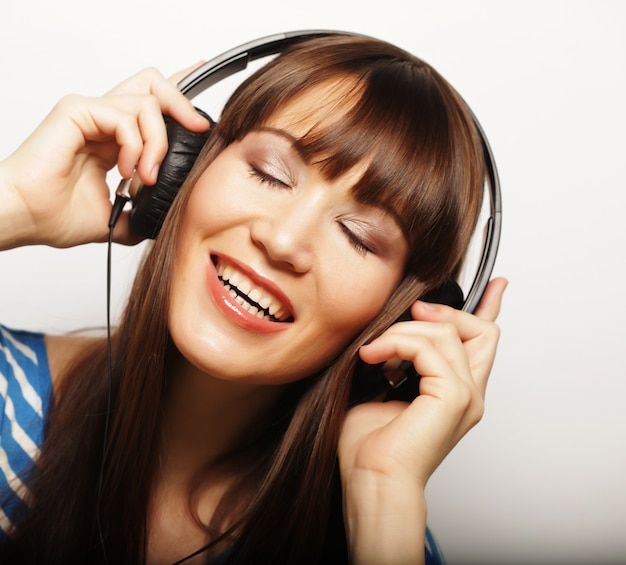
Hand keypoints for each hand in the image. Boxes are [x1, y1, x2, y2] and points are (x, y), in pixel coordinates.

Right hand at [0, 65, 209, 248]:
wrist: (25, 218)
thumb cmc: (54, 215)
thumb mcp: (115, 217)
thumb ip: (141, 213)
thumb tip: (164, 222)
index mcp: (112, 139)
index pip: (151, 106)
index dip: (180, 98)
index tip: (204, 111)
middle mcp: (103, 120)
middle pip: (154, 86)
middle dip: (182, 104)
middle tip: (197, 130)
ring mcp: (90, 112)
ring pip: (148, 103)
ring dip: (157, 144)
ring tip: (145, 177)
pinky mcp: (77, 111)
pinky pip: (124, 116)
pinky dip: (136, 146)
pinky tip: (126, 171)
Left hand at [338, 277, 506, 563]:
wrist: (371, 481)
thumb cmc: (370, 446)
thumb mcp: (382, 388)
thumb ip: (398, 359)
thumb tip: (387, 329)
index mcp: (455, 390)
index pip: (482, 342)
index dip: (490, 308)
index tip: (497, 284)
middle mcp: (468, 392)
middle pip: (482, 330)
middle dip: (445, 312)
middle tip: (412, 312)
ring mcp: (465, 395)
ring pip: (447, 332)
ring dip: (402, 331)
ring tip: (372, 350)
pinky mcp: (453, 397)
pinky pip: (429, 347)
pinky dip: (396, 343)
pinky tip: (372, 356)